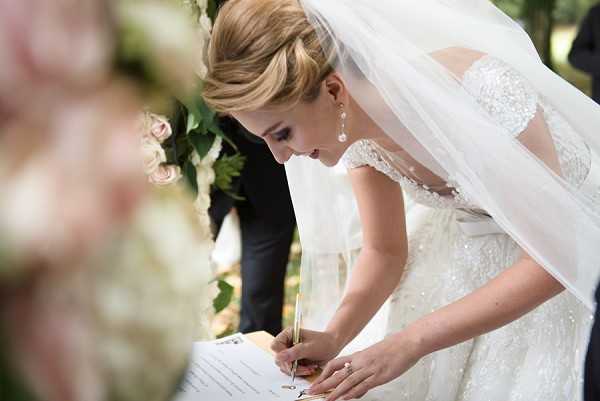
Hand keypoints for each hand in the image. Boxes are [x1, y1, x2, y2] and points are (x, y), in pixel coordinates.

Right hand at [271, 328, 342, 376]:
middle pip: (279, 359)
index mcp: (288, 334)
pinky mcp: (295, 361)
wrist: (333, 346)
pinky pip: (292, 370)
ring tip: (310, 368)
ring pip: (285, 367)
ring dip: (297, 370)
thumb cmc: (323, 342)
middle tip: (305, 368)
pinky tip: (310, 369)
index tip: (292, 361)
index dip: (281, 355)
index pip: (275, 346)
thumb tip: (279, 357)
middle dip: (291, 366)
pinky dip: (301, 372)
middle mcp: (287, 343)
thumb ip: (294, 353)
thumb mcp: (310, 348)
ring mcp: (290, 353)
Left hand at [307, 332, 423, 400]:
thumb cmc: (394, 348)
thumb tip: (360, 385)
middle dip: (323, 384)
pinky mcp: (379, 376)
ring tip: (325, 399)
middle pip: (337, 374)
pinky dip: (352, 393)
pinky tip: (345, 399)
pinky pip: (362, 386)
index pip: (335, 363)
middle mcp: (360, 362)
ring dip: (335, 392)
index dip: (324, 373)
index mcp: (358, 355)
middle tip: (312, 392)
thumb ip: (365, 369)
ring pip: (347, 381)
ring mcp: (369, 369)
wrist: (407, 342)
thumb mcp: (375, 356)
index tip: (316, 381)